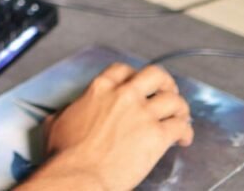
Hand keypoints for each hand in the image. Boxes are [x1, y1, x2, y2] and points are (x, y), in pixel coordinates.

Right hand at [17, 62, 192, 190]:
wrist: (80, 174)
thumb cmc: (66, 154)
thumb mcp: (57, 122)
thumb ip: (68, 111)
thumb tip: (68, 113)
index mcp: (99, 89)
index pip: (122, 70)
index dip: (133, 75)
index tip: (137, 85)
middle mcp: (124, 96)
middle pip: (155, 75)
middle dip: (164, 83)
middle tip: (166, 93)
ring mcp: (143, 114)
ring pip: (174, 100)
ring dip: (180, 108)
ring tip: (180, 118)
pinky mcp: (157, 136)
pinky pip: (181, 127)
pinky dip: (186, 133)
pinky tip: (182, 140)